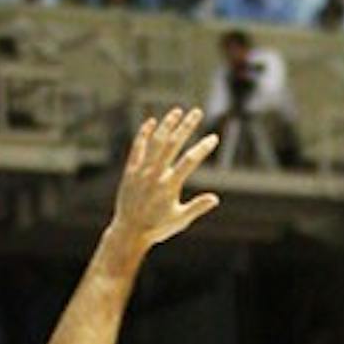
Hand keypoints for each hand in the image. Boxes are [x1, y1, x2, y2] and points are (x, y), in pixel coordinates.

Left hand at [110, 108, 218, 248]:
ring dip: (167, 125)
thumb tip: (215, 198)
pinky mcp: (130, 171)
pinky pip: (137, 148)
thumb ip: (197, 207)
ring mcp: (141, 171)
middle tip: (197, 112)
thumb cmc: (156, 228)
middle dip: (186, 126)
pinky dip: (144, 134)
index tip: (213, 138)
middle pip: (173, 144)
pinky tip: (151, 122)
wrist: (129, 232)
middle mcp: (155, 175)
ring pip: (155, 142)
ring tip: (177, 111)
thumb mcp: (180, 220)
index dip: (203, 148)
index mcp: (170, 186)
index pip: (190, 161)